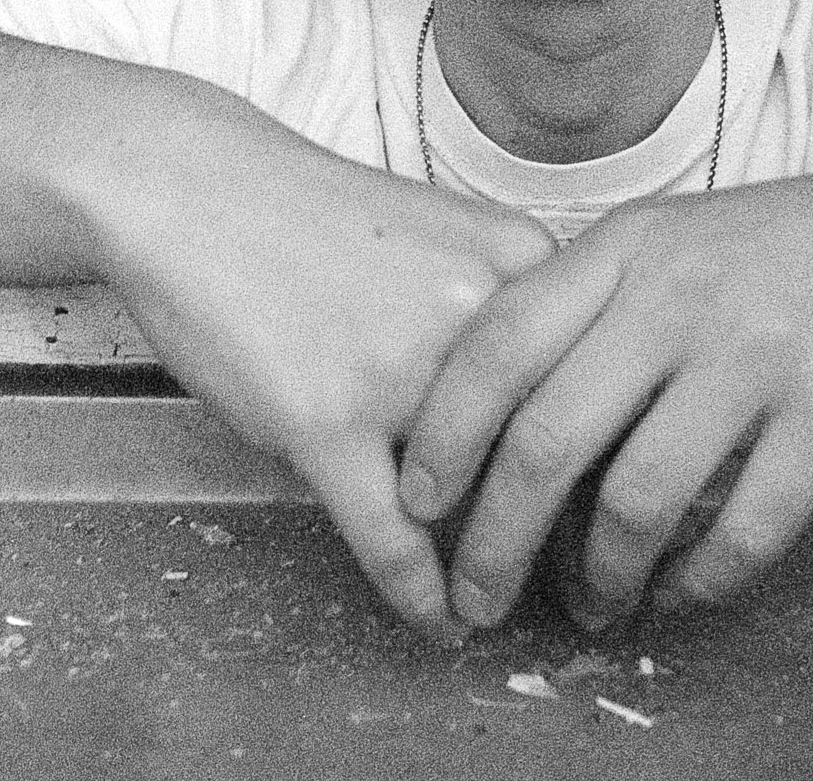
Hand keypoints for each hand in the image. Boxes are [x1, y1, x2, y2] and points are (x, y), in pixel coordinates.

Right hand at [73, 87, 554, 637]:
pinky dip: (421, 595)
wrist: (199, 192)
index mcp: (519, 258)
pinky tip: (440, 621)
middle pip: (549, 445)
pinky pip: (392, 541)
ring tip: (500, 602)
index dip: (608, 448)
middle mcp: (475, 315)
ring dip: (491, 568)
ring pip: (476, 503)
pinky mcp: (326, 424)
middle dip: (559, 523)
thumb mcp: (445, 235)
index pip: (596, 374)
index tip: (614, 500)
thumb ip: (505, 308)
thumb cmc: (320, 217)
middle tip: (576, 577)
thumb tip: (560, 410)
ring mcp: (400, 372)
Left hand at [398, 166, 812, 629]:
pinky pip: (742, 529)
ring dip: (598, 573)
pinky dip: (698, 583)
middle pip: (551, 435)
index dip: (446, 433)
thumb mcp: (669, 240)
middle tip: (476, 592)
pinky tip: (680, 594)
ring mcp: (757, 353)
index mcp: (626, 248)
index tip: (416, 499)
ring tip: (589, 603)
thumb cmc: (781, 249)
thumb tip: (494, 418)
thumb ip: (589, 306)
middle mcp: (679, 296)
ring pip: (639, 497)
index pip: (501, 342)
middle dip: (495, 537)